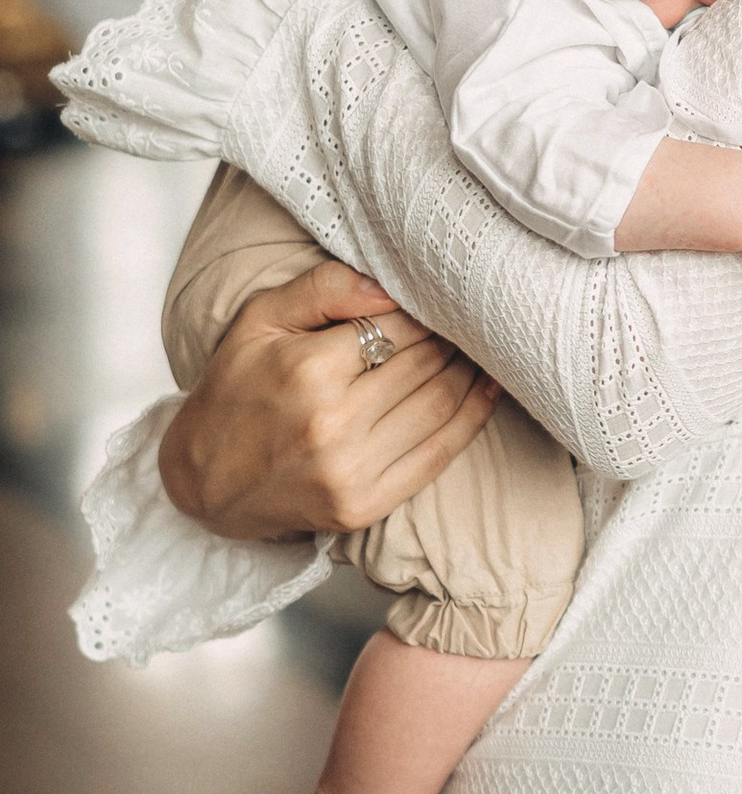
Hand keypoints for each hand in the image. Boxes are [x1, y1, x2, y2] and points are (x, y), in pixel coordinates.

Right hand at [159, 260, 497, 540]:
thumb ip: (324, 288)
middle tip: (469, 319)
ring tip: (482, 349)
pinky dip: (471, 420)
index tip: (440, 298)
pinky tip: (486, 392)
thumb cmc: (235, 388)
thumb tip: (390, 287)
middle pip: (425, 365)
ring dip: (471, 373)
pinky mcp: (363, 506)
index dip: (425, 311)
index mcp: (307, 371)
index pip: (397, 327)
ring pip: (439, 407)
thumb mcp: (260, 319)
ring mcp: (351, 472)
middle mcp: (332, 424)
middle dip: (452, 338)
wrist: (203, 480)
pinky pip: (437, 457)